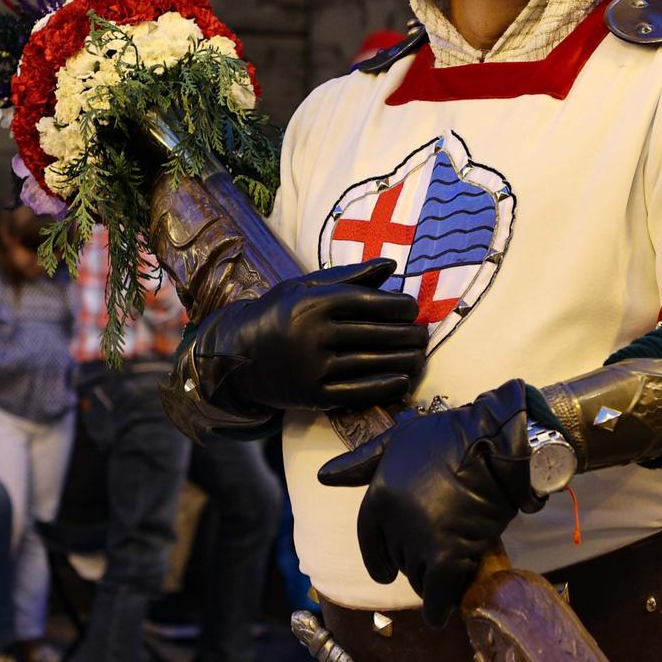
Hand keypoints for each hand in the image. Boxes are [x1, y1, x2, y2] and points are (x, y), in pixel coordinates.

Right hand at [187, 259, 426, 413]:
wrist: (237, 353)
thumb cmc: (279, 313)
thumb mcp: (306, 286)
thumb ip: (350, 276)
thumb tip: (393, 266)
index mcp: (313, 302)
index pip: (369, 303)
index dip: (399, 306)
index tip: (414, 309)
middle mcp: (313, 334)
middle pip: (375, 334)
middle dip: (406, 334)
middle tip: (423, 335)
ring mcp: (312, 367)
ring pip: (371, 363)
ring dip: (403, 361)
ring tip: (419, 357)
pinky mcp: (312, 395)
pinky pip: (357, 392)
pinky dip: (385, 387)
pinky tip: (402, 381)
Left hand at [318, 381, 534, 626]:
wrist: (493, 444)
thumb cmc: (448, 437)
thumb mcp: (396, 440)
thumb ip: (360, 463)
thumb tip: (323, 477)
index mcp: (377, 497)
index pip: (369, 540)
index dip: (378, 561)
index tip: (385, 575)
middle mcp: (392, 523)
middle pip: (399, 561)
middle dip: (416, 561)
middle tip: (440, 551)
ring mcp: (419, 541)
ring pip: (419, 579)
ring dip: (433, 580)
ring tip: (454, 568)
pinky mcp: (447, 557)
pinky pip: (438, 594)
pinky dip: (440, 607)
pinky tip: (443, 611)